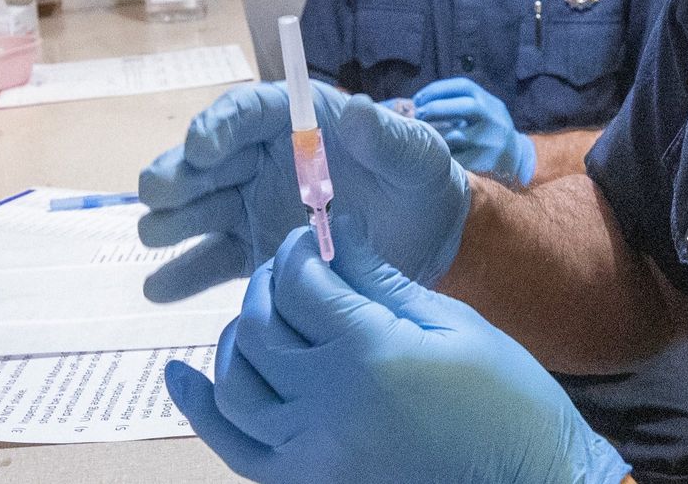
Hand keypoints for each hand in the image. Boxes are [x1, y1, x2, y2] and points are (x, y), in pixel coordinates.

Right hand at [138, 81, 469, 301]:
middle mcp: (260, 164)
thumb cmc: (418, 181)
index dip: (216, 127)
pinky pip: (211, 263)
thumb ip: (387, 139)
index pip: (243, 113)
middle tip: (162, 195)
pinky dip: (183, 275)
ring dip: (171, 221)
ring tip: (156, 234)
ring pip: (196, 212)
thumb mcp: (415, 155)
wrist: (425, 238)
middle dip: (179, 175)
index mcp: (295, 125)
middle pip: (205, 164)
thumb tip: (358, 112)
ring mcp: (250, 211)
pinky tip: (159, 289)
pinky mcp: (252, 255)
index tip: (202, 149)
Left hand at [165, 219, 630, 482]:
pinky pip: (235, 447)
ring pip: (236, 383)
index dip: (303, 249)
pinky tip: (180, 375)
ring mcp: (311, 452)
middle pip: (260, 328)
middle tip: (291, 266)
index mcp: (371, 354)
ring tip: (257, 310)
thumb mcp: (452, 325)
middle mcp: (327, 405)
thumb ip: (380, 279)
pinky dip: (201, 410)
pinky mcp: (307, 482)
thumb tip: (336, 228)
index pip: (303, 284)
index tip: (315, 235)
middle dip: (269, 283)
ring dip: (236, 336)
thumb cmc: (507, 401)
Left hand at [413, 77, 535, 185]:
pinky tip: (432, 152)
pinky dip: (441, 153)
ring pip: (457, 135)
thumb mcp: (482, 110)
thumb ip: (458, 103)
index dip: (437, 90)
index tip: (418, 99)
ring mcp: (490, 141)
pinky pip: (456, 157)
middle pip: (465, 107)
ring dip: (434, 133)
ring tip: (422, 134)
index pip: (464, 86)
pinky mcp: (484, 162)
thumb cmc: (487, 129)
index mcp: (490, 102)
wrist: (515, 156)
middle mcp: (493, 119)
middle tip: (418, 114)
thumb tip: (419, 102)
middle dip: (436, 108)